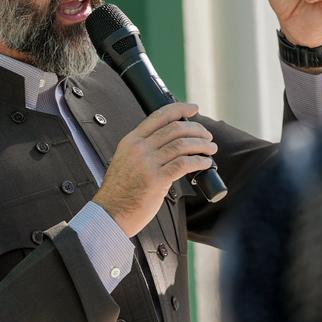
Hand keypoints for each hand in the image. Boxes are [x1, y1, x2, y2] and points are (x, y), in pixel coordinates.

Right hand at [94, 102, 217, 237]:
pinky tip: (205, 163)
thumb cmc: (120, 192)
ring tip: (210, 148)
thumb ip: (143, 150)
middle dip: (196, 129)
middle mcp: (139, 148)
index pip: (158, 116)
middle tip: (206, 136)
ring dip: (202, 145)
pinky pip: (184, 164)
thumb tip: (168, 144)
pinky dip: (199, 161)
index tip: (193, 108)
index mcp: (131, 141)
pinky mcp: (157, 179)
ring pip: (182, 145)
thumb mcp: (125, 161)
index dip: (179, 109)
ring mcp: (148, 163)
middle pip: (175, 128)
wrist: (111, 213)